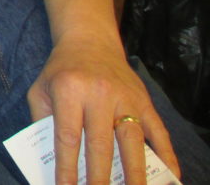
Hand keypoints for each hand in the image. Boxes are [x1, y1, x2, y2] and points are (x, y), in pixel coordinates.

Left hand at [27, 33, 178, 184]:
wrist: (89, 40)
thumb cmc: (60, 71)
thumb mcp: (40, 90)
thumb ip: (41, 122)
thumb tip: (49, 161)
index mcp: (68, 90)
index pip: (67, 136)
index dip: (67, 167)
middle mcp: (98, 93)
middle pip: (101, 143)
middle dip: (99, 177)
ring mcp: (125, 97)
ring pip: (132, 140)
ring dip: (134, 172)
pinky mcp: (144, 100)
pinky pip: (158, 131)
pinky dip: (166, 154)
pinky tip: (171, 175)